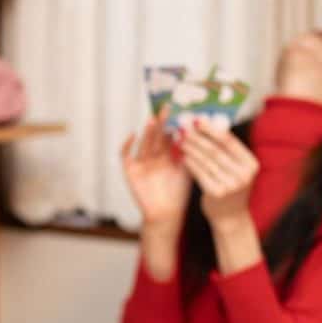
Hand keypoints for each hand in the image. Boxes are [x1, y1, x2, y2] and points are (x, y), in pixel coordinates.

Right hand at [121, 105, 191, 232]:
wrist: (166, 214)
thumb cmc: (178, 194)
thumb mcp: (187, 171)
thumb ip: (189, 154)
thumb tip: (195, 133)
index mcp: (167, 155)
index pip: (168, 135)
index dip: (172, 123)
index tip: (180, 110)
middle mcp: (154, 156)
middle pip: (156, 135)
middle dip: (161, 122)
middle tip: (166, 108)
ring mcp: (142, 163)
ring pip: (144, 143)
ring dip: (147, 132)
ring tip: (152, 120)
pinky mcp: (130, 171)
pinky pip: (126, 156)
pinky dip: (127, 145)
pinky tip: (132, 135)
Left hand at [180, 117, 258, 228]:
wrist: (230, 217)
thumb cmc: (231, 187)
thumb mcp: (236, 169)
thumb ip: (227, 151)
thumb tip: (208, 125)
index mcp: (251, 165)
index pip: (230, 142)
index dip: (212, 130)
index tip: (199, 119)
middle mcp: (244, 175)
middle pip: (216, 151)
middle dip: (198, 138)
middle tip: (185, 128)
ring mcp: (231, 185)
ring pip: (206, 162)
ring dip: (192, 149)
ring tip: (181, 140)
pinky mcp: (217, 194)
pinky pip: (200, 174)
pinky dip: (191, 164)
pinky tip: (183, 157)